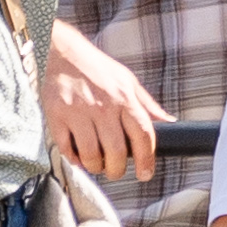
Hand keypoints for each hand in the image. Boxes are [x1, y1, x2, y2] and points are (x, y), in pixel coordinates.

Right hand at [41, 36, 160, 177]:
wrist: (62, 52)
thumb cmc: (97, 69)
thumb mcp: (127, 80)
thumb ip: (148, 104)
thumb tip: (169, 122)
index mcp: (124, 97)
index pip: (142, 135)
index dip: (146, 160)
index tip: (145, 174)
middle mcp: (103, 106)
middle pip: (116, 152)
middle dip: (118, 170)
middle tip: (116, 170)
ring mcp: (78, 112)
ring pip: (91, 156)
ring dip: (96, 167)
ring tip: (98, 163)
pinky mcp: (57, 117)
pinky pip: (67, 150)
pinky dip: (74, 159)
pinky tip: (79, 155)